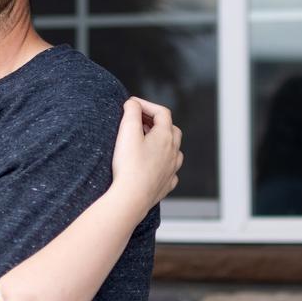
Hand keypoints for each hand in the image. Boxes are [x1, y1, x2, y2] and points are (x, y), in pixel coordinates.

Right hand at [109, 98, 182, 219]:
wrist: (131, 198)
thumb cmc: (129, 166)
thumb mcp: (127, 131)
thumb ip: (131, 112)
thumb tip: (133, 103)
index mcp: (166, 136)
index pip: (162, 112)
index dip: (146, 105)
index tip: (131, 105)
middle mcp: (173, 152)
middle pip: (171, 129)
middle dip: (156, 122)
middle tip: (139, 122)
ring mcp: (172, 169)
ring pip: (174, 150)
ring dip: (162, 142)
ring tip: (147, 142)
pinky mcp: (166, 184)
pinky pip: (170, 170)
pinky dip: (163, 163)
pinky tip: (152, 165)